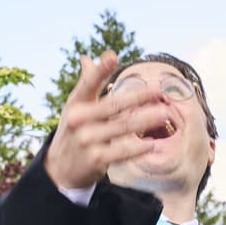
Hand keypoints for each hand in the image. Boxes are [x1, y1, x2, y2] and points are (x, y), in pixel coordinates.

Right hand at [42, 51, 177, 192]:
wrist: (60, 168)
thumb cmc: (75, 130)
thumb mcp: (76, 107)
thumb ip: (86, 83)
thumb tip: (86, 57)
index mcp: (75, 103)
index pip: (88, 84)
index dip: (100, 70)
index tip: (113, 56)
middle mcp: (78, 120)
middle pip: (113, 105)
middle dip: (138, 97)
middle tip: (158, 90)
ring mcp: (87, 139)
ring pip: (123, 127)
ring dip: (146, 120)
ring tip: (165, 113)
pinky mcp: (96, 158)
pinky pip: (124, 151)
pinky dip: (140, 147)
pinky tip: (154, 143)